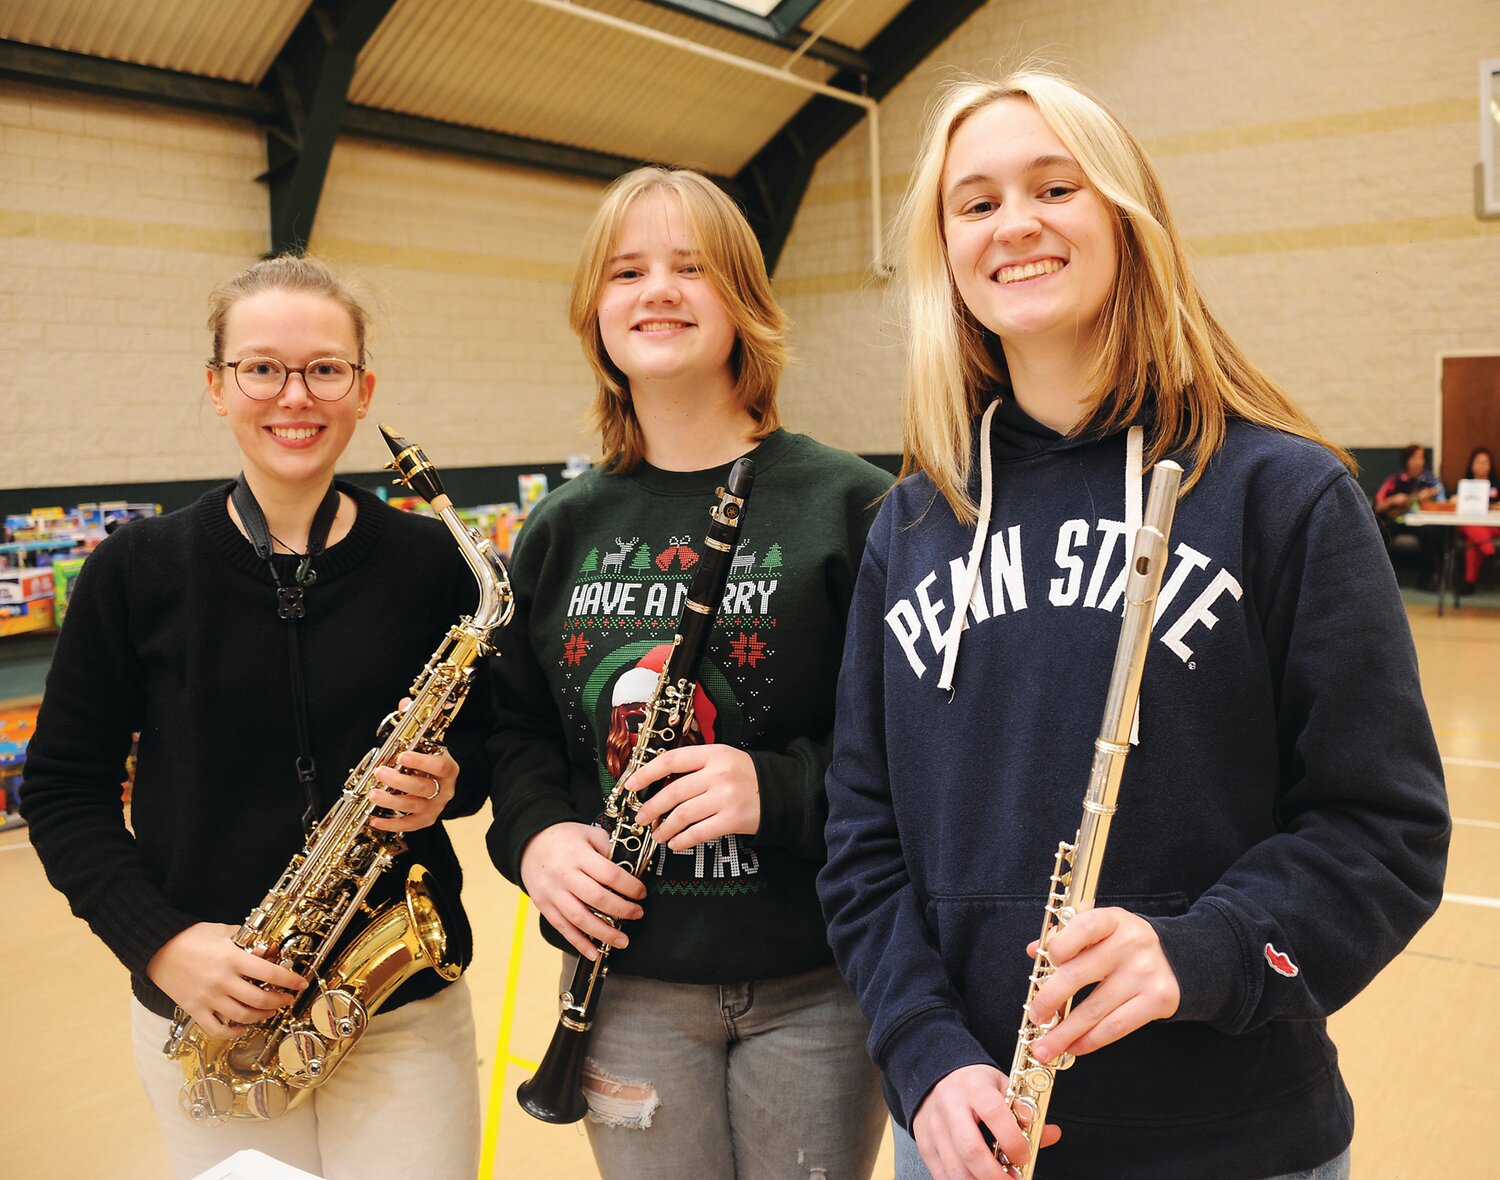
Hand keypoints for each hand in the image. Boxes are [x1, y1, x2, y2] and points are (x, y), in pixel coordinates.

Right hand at [146, 922, 306, 1038]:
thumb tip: (270, 950)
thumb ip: (248, 941)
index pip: (269, 973)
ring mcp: (208, 998)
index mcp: (232, 959)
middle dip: (280, 1001)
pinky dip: (232, 1033)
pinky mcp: (195, 1009)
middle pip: (260, 999)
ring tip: (270, 1010)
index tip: (301, 983)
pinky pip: (216, 1029)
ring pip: (242, 1016)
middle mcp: (222, 981)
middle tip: (287, 998)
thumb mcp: (224, 931)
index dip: (290, 980)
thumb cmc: (191, 937)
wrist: (158, 949)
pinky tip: (243, 1028)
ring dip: (262, 1016)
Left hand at [368, 697, 457, 832]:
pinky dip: (390, 823)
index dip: (421, 762)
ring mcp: (435, 807)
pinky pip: (407, 825)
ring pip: (413, 806)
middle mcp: (444, 790)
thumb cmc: (433, 763)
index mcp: (448, 769)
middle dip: (399, 781)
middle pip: (423, 788)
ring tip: (373, 794)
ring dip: (391, 801)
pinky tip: (374, 819)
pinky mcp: (425, 820)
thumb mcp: (430, 742)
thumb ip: (417, 723)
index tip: (402, 755)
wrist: (447, 786)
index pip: (439, 766)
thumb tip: (405, 703)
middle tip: (380, 772)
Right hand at [519, 822, 646, 959]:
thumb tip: (628, 870)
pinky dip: (579, 943)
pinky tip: (594, 952)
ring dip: (604, 933)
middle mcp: (564, 875)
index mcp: (578, 855)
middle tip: (638, 914)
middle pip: (597, 899)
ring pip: (580, 918)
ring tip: (622, 941)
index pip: (610, 874)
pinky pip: (563, 928)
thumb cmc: (564, 838)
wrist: (529, 843)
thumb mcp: (588, 833)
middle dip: (623, 910)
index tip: (641, 893)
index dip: (630, 886)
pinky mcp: (544, 905)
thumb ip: (608, 848)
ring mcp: (553, 893)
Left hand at [627, 744, 759, 848]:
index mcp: (712, 754)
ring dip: (665, 828)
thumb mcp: (722, 760)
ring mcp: (726, 797)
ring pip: (682, 815)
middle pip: (673, 792)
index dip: (646, 773)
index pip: (671, 760)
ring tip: (658, 835)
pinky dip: (682, 840)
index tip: (630, 786)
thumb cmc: (745, 776)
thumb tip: (657, 783)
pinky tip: (676, 844)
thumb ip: (695, 767)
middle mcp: (718, 773)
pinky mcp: (733, 819)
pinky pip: (699, 833)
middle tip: (641, 819)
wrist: (782, 792)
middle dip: (651, 808)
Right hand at [912, 1064, 1060, 1178]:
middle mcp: (951, 1106)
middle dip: (996, 1175)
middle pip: (970, 1149)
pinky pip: (942, 1175)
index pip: (995, 1113)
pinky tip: (977, 1179)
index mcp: (975, 1088)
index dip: (1013, 1140)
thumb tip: (1051, 1134)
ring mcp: (934, 1126)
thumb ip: (1026, 1112)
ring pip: (955, 1168)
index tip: (1024, 1156)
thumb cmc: (974, 1085)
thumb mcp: (1002, 1086)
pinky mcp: (925, 1143)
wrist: (937, 1077)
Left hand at [1026, 906, 1179, 1065]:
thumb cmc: (1128, 943)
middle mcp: (1131, 944)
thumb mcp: (1103, 929)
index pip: (1082, 927)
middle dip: (1049, 1000)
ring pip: (1094, 1009)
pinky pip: (1116, 1026)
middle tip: (1034, 1017)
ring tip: (1046, 1048)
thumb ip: (1068, 936)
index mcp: (1113, 920)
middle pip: (1079, 974)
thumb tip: (1033, 950)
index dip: (1058, 947)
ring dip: (1065, 1033)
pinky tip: (1075, 1046)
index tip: (1042, 968)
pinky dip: (1090, 1040)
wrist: (1183, 956)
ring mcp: (1146, 973)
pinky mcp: (1158, 1000)